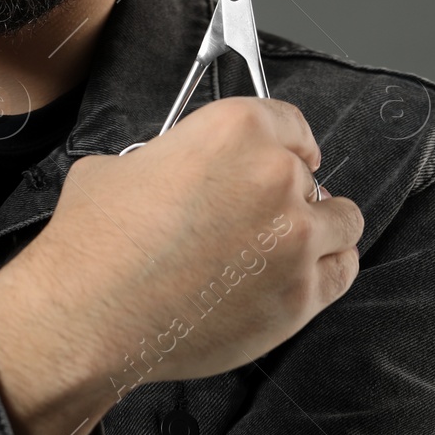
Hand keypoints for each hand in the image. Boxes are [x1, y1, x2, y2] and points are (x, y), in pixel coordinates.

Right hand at [0, 96, 362, 433]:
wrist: (91, 312)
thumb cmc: (96, 243)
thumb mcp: (117, 167)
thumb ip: (166, 161)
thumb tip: (171, 175)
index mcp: (232, 130)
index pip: (288, 121)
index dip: (287, 139)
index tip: (290, 153)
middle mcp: (273, 176)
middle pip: (310, 174)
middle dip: (287, 190)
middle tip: (256, 212)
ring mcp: (294, 239)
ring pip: (341, 220)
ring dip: (319, 226)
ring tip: (289, 242)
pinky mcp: (301, 296)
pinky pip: (343, 271)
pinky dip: (328, 268)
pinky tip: (303, 272)